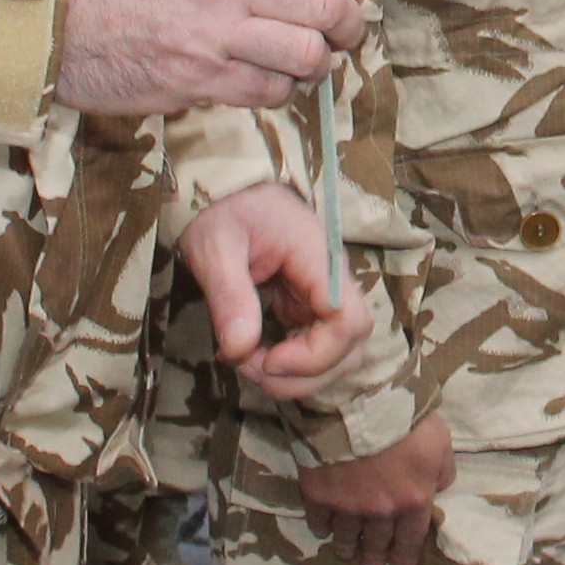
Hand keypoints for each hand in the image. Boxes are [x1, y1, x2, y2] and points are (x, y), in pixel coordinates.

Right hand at [53, 0, 367, 116]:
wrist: (50, 17)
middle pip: (324, 3)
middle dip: (348, 21)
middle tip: (343, 28)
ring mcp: (213, 37)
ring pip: (306, 54)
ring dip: (320, 60)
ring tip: (311, 58)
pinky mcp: (198, 82)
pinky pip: (269, 91)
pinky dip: (283, 89)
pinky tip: (272, 80)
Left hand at [180, 182, 372, 401]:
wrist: (226, 190)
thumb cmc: (223, 210)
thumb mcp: (214, 245)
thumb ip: (229, 294)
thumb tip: (239, 349)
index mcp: (319, 259)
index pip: (349, 321)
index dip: (315, 355)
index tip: (267, 360)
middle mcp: (331, 280)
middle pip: (350, 347)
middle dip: (304, 374)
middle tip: (250, 368)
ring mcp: (321, 295)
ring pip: (338, 354)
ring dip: (298, 375)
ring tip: (248, 364)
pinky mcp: (307, 305)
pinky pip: (315, 347)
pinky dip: (289, 365)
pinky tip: (252, 356)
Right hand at [299, 414, 451, 564]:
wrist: (360, 402)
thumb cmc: (406, 420)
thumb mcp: (441, 443)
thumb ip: (442, 471)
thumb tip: (438, 487)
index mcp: (413, 501)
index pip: (411, 539)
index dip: (404, 558)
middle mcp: (380, 511)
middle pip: (377, 542)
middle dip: (375, 556)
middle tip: (373, 564)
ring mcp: (347, 505)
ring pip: (346, 536)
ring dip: (347, 547)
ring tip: (346, 553)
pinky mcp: (318, 494)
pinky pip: (319, 519)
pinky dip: (322, 526)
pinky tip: (323, 529)